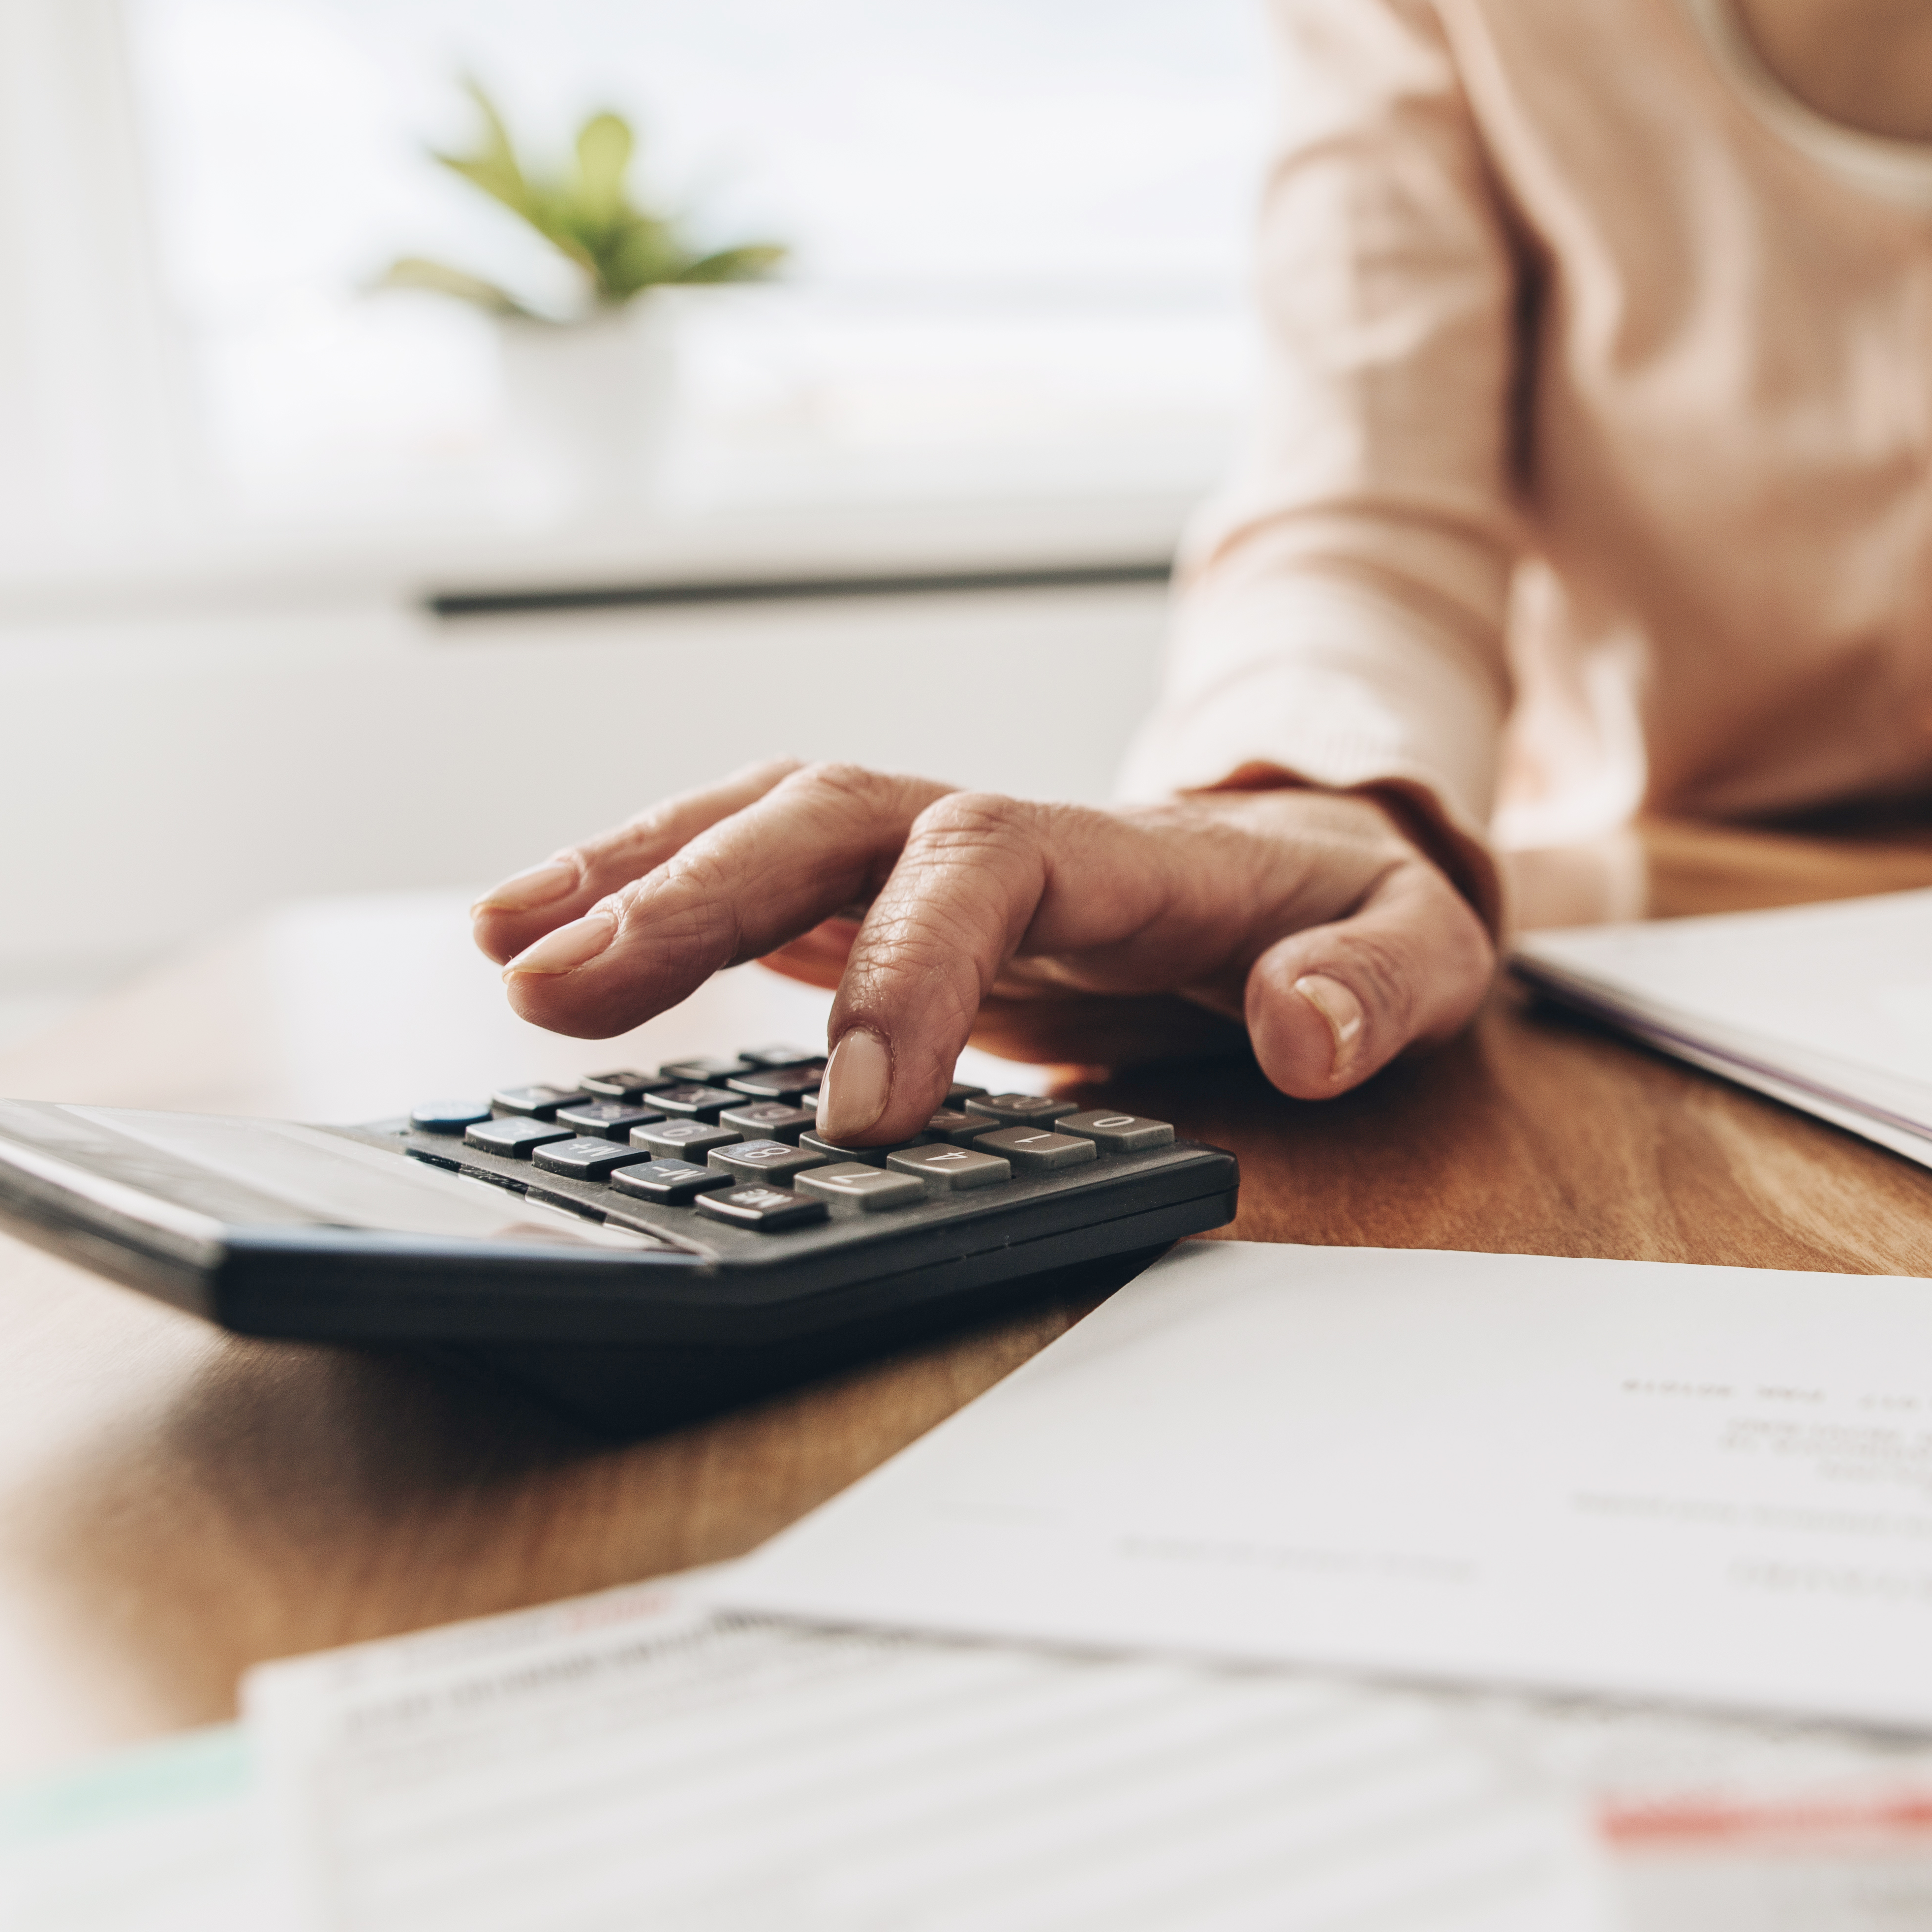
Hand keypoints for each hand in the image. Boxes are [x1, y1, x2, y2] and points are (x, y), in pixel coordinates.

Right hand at [469, 762, 1498, 1142]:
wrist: (1329, 877)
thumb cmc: (1360, 920)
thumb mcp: (1426, 951)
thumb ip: (1376, 986)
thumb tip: (1307, 1031)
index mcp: (1127, 851)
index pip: (986, 866)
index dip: (909, 968)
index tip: (859, 1112)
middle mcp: (1007, 832)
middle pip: (829, 819)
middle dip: (693, 895)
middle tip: (560, 992)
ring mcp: (933, 857)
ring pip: (764, 825)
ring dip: (632, 875)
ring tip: (505, 950)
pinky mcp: (888, 896)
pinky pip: (752, 873)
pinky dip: (640, 890)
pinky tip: (534, 940)